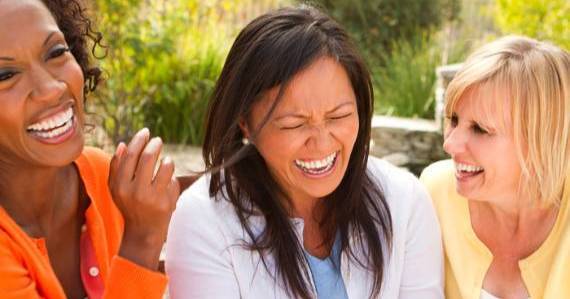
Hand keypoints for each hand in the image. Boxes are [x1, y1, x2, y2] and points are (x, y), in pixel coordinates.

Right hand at [108, 128, 179, 269]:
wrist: (143, 232)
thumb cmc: (129, 204)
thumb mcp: (116, 188)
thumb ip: (116, 167)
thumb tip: (123, 144)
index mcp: (120, 186)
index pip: (130, 155)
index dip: (139, 140)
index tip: (146, 132)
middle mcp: (135, 192)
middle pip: (148, 157)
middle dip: (155, 144)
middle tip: (158, 140)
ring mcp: (152, 198)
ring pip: (166, 165)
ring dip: (167, 160)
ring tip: (164, 162)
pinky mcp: (167, 203)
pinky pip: (173, 180)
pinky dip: (171, 177)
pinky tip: (166, 182)